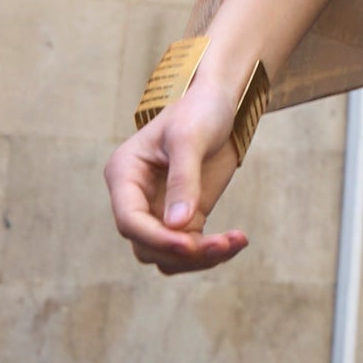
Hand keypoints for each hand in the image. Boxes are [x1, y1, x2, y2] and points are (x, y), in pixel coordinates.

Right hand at [105, 81, 251, 271]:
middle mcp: (136, 198)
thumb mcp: (189, 138)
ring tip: (236, 241)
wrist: (219, 105)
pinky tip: (239, 240)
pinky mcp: (184, 218)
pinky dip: (213, 251)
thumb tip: (177, 226)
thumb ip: (183, 180)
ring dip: (200, 258)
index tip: (190, 245)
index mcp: (124, 174)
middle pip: (146, 245)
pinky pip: (190, 249)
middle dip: (183, 251)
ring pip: (167, 255)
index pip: (129, 220)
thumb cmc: (199, 111)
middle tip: (224, 243)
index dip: (156, 238)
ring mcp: (159, 210)